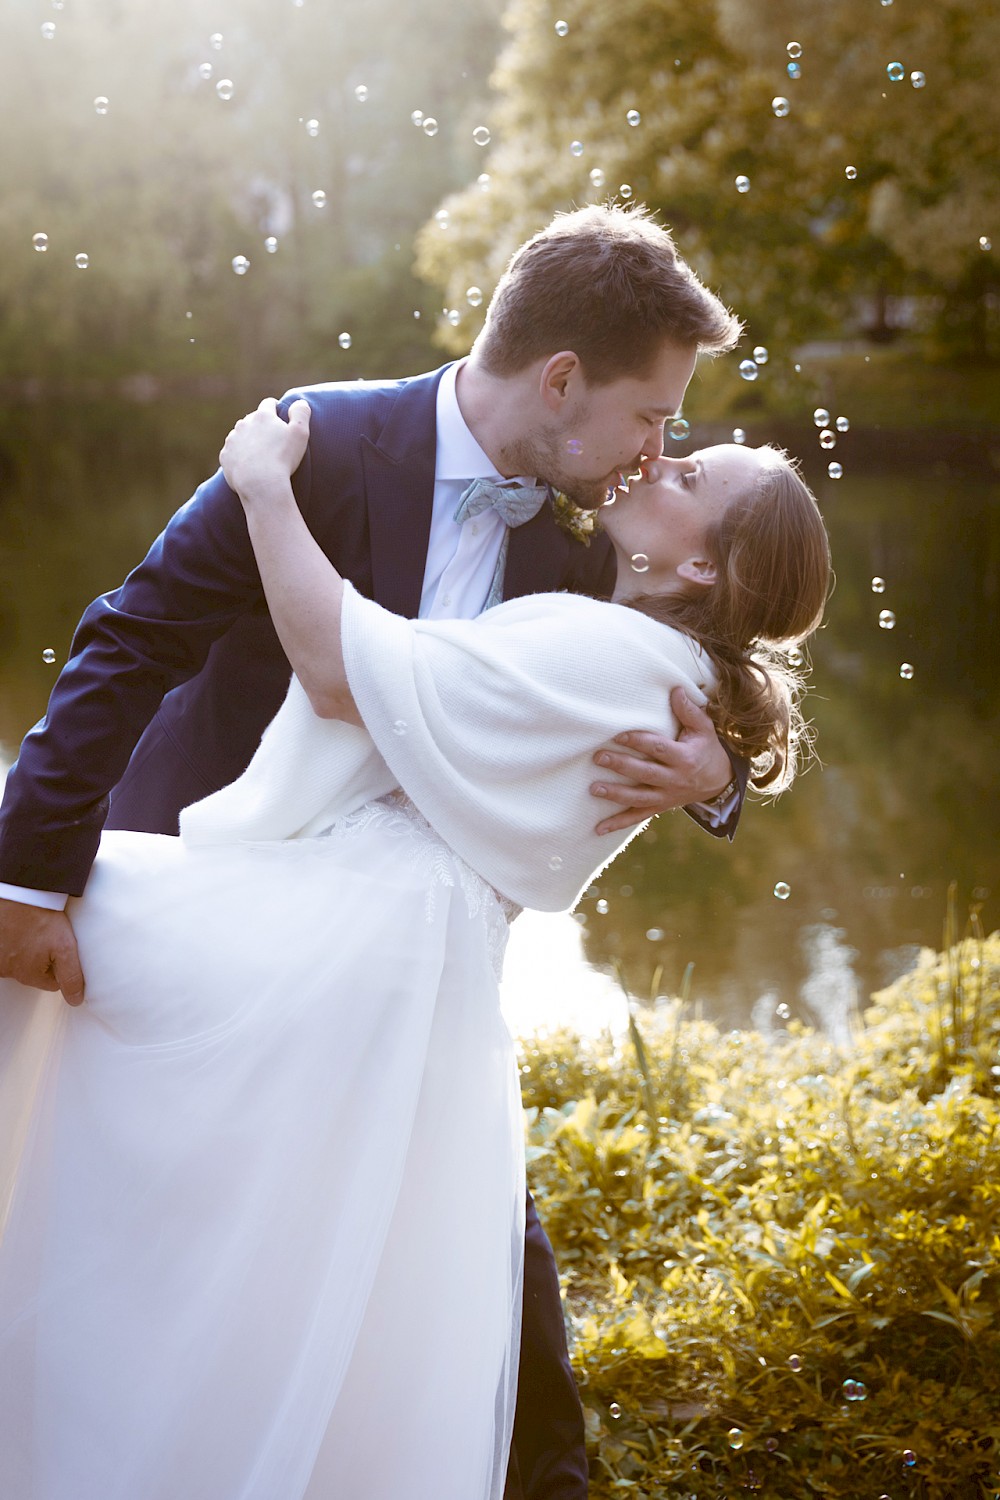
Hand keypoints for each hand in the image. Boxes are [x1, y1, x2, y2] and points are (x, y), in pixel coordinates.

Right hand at [0, 897, 84, 1004]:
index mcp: (27, 975)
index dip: (60, 966)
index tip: (60, 949)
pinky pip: (6, 948)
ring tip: (33, 929)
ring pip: (18, 959)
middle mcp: (8, 970)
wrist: (20, 893)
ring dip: (26, 948)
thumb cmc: (41, 918)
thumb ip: (71, 976)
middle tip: (47, 936)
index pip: (51, 983)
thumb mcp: (65, 948)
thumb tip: (75, 1001)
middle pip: (33, 971)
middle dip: (42, 957)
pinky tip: (20, 927)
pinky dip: (12, 940)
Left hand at [220, 396, 310, 502]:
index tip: (279, 413)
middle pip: (252, 419)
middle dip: (260, 425)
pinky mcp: (225, 456)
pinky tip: (248, 466)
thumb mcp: (300, 434)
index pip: (269, 404)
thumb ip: (301, 413)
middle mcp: (244, 424)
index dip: (275, 407)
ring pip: (240, 435)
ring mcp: (232, 440)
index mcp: (263, 416)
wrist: (260, 484)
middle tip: (271, 439)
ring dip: (248, 440)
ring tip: (258, 454)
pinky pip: (231, 452)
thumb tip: (300, 402)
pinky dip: (238, 456)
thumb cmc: (283, 459)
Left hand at [590, 686, 732, 834]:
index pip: (658, 749)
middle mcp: (675, 780)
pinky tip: (597, 828)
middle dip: (621, 766)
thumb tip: (675, 689)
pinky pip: (637, 817)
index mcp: (685, 758)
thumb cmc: (707, 748)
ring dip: (615, 795)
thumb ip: (689, 711)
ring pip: (638, 798)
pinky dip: (617, 823)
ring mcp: (666, 796)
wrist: (719, 781)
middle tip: (599, 757)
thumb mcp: (704, 728)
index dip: (638, 742)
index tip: (619, 735)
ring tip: (594, 789)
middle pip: (645, 773)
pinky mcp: (659, 807)